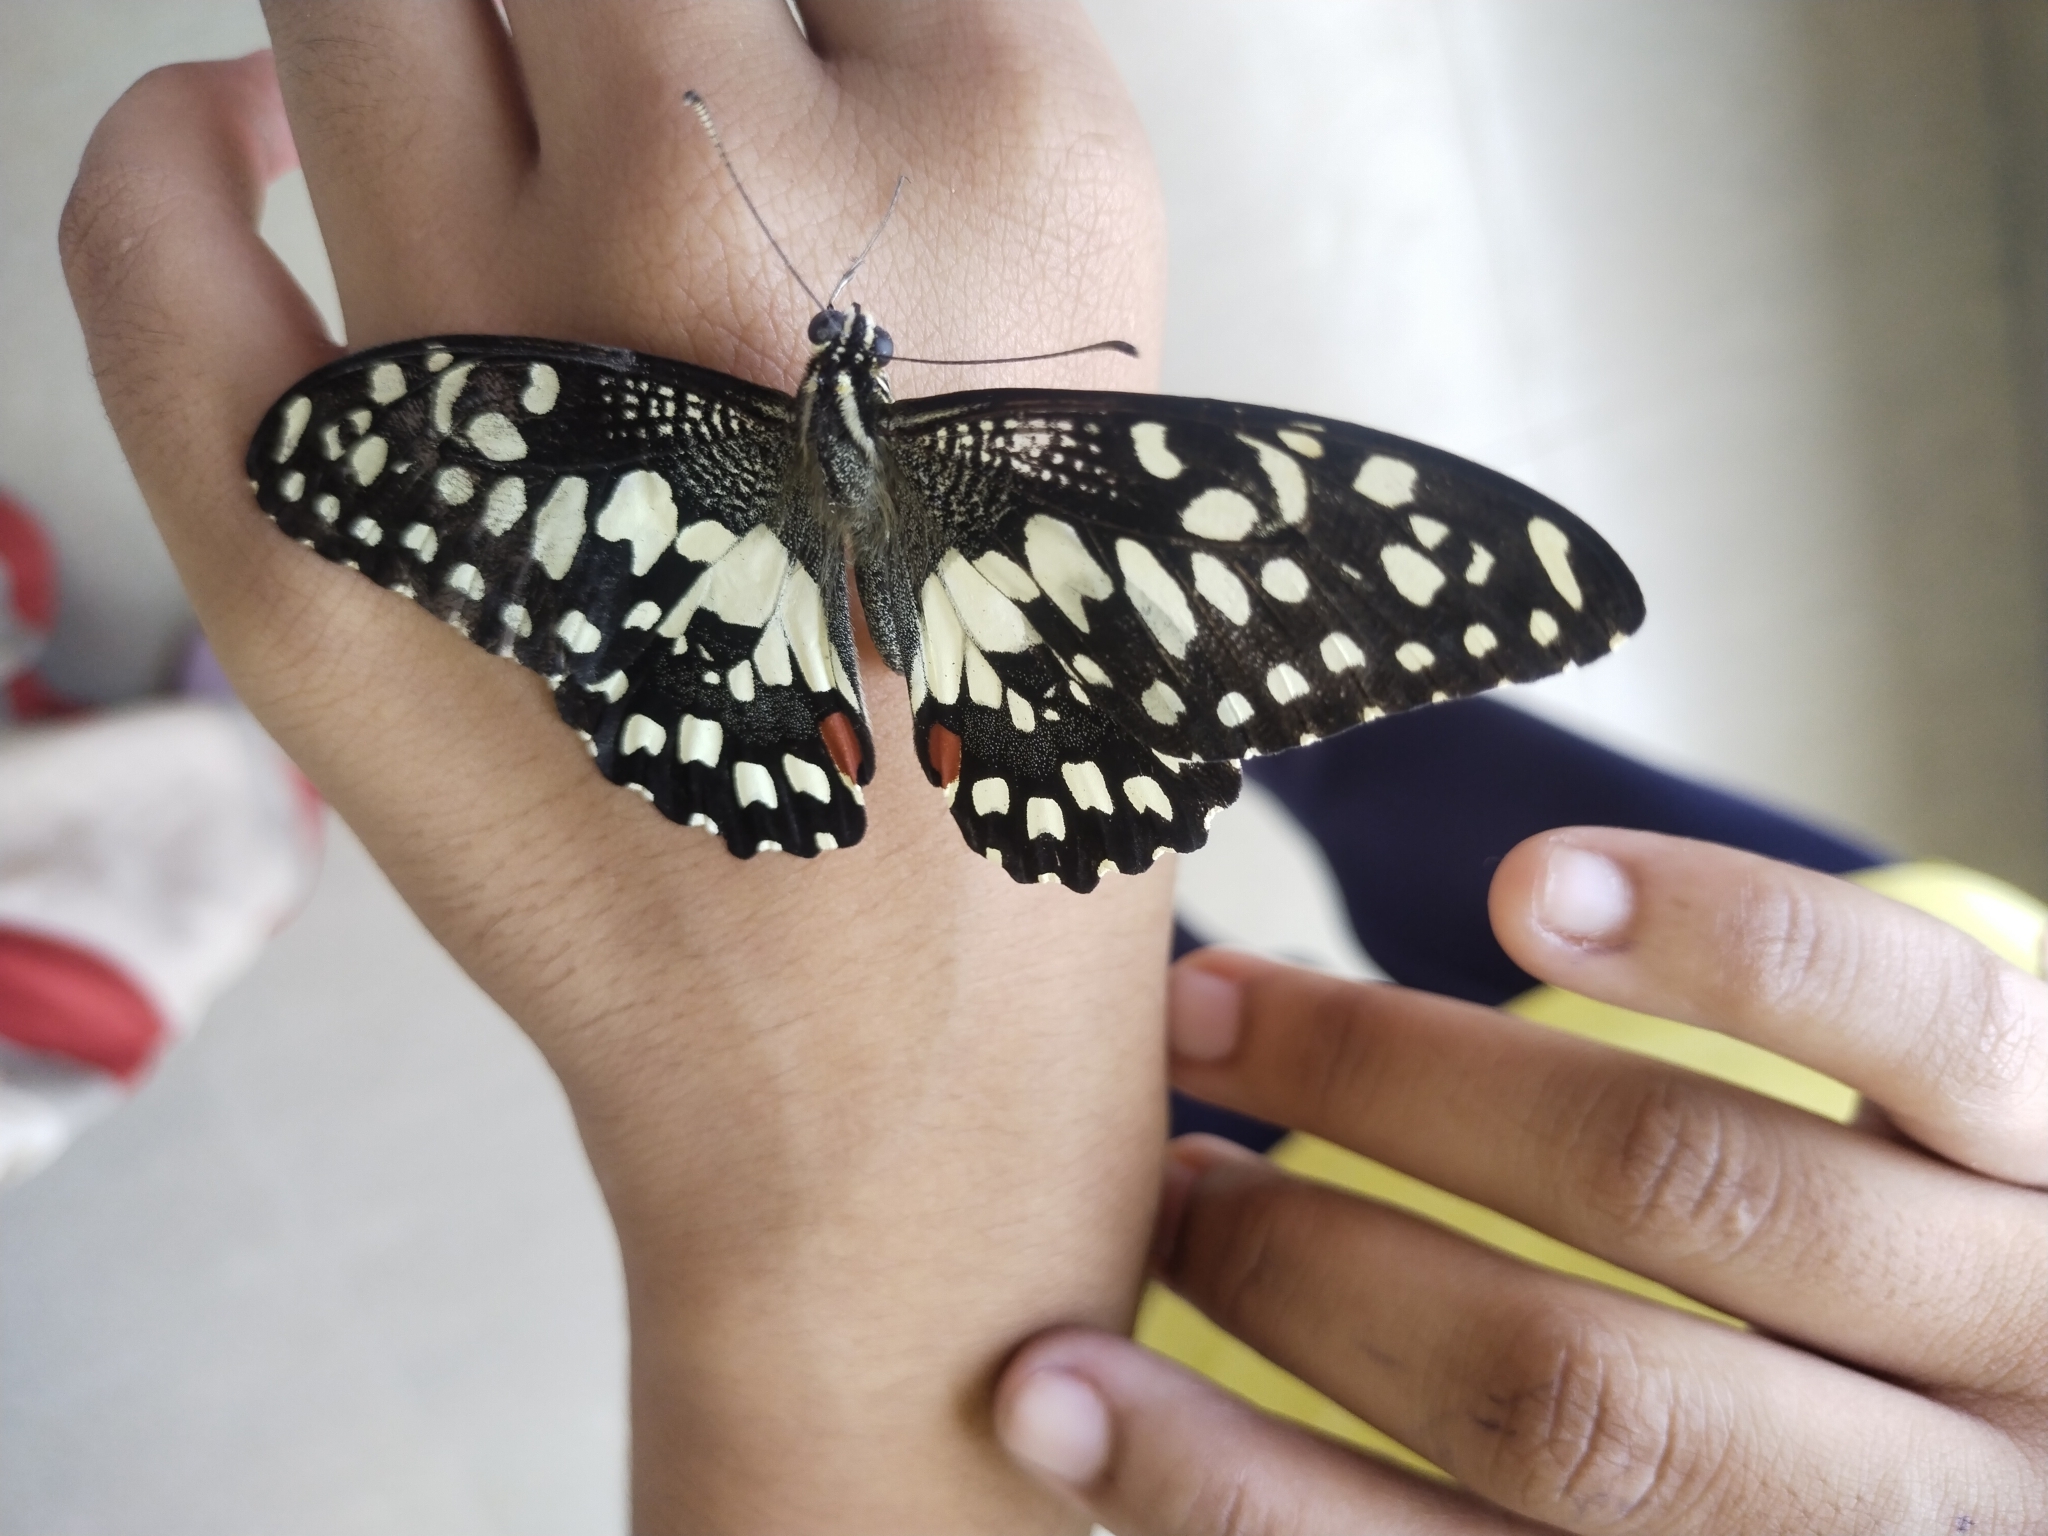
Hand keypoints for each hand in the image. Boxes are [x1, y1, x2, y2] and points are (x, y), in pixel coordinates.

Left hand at [63, 8, 1168, 1531]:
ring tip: (499, 101)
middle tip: (638, 94)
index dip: (802, 13)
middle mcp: (737, 224)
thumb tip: (754, 16)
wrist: (901, 1051)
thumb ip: (941, 146)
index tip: (783, 82)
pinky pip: (149, 236)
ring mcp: (501, 379)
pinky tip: (248, 131)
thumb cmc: (1027, 734)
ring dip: (434, 22)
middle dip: (623, 6)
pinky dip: (174, 145)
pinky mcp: (319, 546)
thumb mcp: (1103, 382)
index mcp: (1005, 165)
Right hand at [996, 829, 2047, 1533]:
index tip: (1045, 1386)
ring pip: (1674, 1179)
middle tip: (1158, 1176)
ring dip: (1399, 1085)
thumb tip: (1141, 1417)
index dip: (1227, 1492)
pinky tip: (1529, 889)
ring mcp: (2023, 1303)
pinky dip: (1707, 946)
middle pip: (1563, 1390)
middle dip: (1302, 1274)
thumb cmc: (1856, 1476)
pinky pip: (1904, 1016)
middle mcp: (1921, 1511)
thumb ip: (1485, 1495)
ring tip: (1223, 1009)